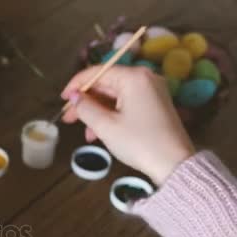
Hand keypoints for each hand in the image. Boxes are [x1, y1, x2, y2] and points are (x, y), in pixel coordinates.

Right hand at [61, 66, 194, 184]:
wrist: (174, 164)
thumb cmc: (138, 142)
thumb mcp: (105, 126)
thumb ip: (85, 108)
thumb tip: (74, 97)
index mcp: (133, 77)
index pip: (97, 72)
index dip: (76, 85)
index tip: (62, 100)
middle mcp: (144, 78)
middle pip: (106, 85)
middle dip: (85, 102)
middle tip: (68, 119)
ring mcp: (151, 91)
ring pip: (114, 97)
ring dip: (96, 112)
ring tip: (84, 133)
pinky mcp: (154, 105)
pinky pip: (126, 104)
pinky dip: (111, 115)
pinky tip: (100, 133)